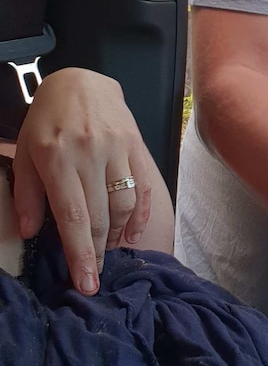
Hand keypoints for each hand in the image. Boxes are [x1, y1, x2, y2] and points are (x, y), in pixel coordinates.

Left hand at [13, 68, 152, 292]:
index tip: (85, 283)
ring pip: (125, 204)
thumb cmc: (47, 119)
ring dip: (118, 235)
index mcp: (56, 158)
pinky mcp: (136, 145)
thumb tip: (30, 232)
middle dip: (98, 254)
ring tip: (109, 251)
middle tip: (95, 278)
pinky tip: (132, 233)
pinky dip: (141, 215)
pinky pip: (144, 187)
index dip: (80, 254)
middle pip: (100, 216)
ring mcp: (117, 149)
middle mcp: (89, 154)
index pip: (73, 216)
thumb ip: (27, 193)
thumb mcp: (25, 151)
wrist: (81, 82)